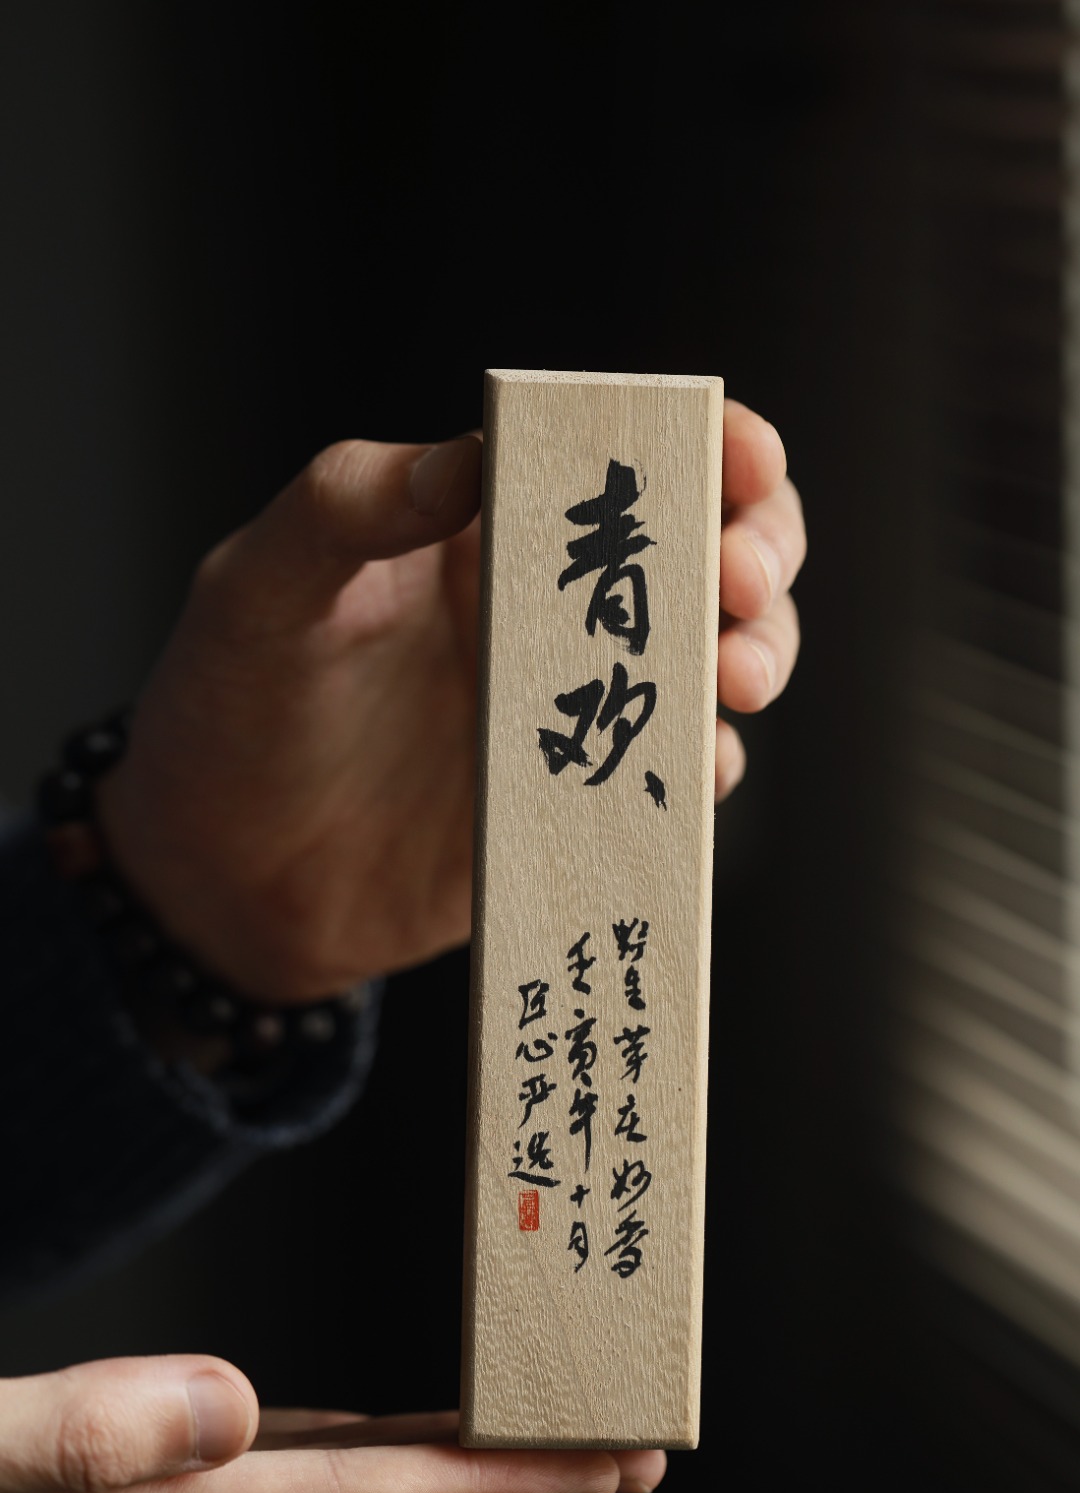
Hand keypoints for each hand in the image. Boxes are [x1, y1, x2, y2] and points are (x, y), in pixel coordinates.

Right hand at [0, 1357, 662, 1492]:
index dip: (498, 1484)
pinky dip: (357, 1450)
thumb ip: (86, 1436)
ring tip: (533, 1437)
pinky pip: (286, 1469)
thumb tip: (234, 1403)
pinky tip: (371, 1437)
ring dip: (444, 1467)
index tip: (610, 1466)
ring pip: (344, 1488)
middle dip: (510, 1483)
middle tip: (625, 1455)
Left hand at [97, 401, 804, 1000]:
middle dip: (755, 550)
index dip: (703, 445)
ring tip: (734, 679)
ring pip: (712, 658)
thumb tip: (463, 454)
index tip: (741, 463)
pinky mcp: (577, 803)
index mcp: (479, 528)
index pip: (614, 457)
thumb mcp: (260, 591)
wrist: (222, 880)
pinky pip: (672, 776)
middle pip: (700, 550)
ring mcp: (568, 708)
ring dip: (756, 653)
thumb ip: (346, 507)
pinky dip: (707, 766)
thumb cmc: (229, 713)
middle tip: (738, 583)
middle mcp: (541, 609)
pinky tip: (693, 768)